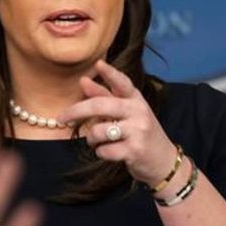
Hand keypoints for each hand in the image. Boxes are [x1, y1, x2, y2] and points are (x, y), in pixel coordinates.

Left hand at [58, 59, 177, 185]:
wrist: (164, 161)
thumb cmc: (140, 133)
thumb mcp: (126, 113)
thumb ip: (105, 97)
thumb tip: (84, 80)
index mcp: (136, 99)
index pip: (122, 83)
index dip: (110, 73)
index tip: (98, 64)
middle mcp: (138, 112)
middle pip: (101, 106)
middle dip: (76, 111)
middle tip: (61, 118)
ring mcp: (138, 131)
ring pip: (98, 131)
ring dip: (92, 139)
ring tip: (99, 141)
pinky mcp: (134, 150)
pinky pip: (104, 150)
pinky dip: (101, 153)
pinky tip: (110, 152)